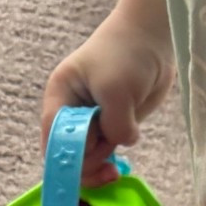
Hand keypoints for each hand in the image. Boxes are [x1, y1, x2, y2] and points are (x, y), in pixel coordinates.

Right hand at [41, 15, 174, 186]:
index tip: (87, 166)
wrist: (152, 39)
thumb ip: (113, 125)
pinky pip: (106, 155)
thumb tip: (118, 145)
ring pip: (89, 158)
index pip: (53, 138)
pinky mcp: (111, 127)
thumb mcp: (116, 90)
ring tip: (119, 151)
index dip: (65, 157)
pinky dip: (113, 162)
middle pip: (68, 154)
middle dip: (88, 162)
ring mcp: (91, 122)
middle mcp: (71, 113)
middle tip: (109, 163)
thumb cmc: (126, 55)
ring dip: (103, 163)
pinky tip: (121, 163)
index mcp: (61, 97)